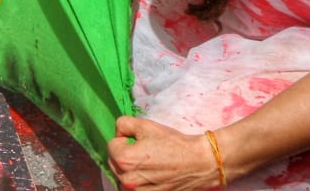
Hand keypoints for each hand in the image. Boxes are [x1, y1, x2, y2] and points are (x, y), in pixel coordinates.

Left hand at [107, 116, 224, 190]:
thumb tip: (118, 133)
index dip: (123, 139)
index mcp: (125, 160)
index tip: (138, 140)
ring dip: (129, 169)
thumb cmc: (173, 144)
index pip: (111, 145)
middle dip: (124, 154)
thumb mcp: (146, 126)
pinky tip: (151, 174)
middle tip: (143, 150)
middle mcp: (127, 180)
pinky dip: (138, 181)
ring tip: (148, 163)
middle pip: (114, 162)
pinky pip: (134, 188)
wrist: (198, 163)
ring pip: (122, 177)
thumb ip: (123, 124)